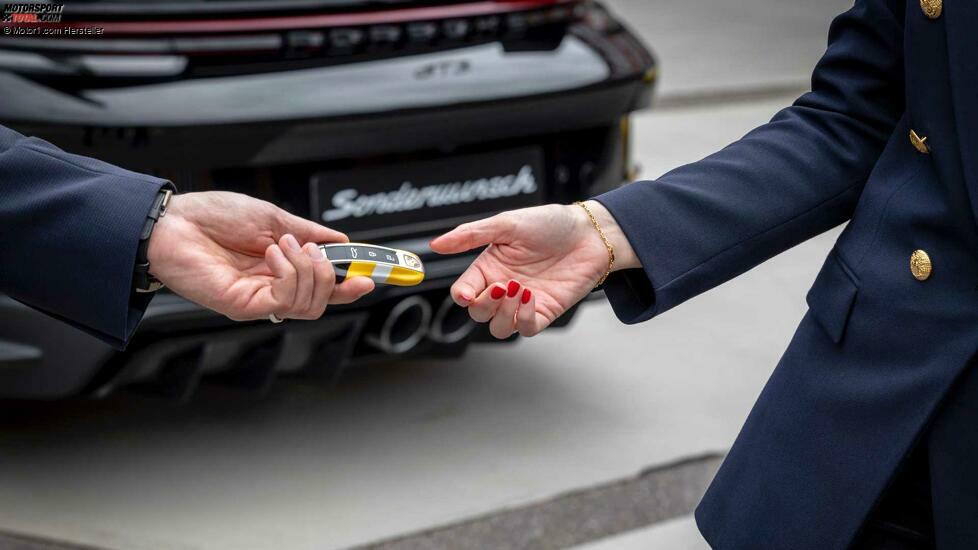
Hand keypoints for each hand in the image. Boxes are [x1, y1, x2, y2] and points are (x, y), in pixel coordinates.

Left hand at [147, 191, 374, 320]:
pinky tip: (273, 254)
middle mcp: (272, 289)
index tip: (373, 272)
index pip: (324, 286)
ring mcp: (259, 300)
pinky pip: (285, 300)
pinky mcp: (244, 306)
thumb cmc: (212, 217)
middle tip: (315, 250)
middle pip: (323, 301)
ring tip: (284, 245)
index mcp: (281, 270)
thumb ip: (309, 233)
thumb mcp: (273, 218)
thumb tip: (342, 241)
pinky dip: (288, 274)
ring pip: (310, 304)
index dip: (352, 283)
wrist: (173, 222)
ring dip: (308, 270)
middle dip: (332, 275)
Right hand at [430, 201, 638, 338]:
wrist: (590, 233)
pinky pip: (525, 328)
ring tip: (517, 289)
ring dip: (503, 313)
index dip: (461, 295)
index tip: (466, 293)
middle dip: (484, 305)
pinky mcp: (544, 311)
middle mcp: (502, 287)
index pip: (463, 291)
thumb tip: (435, 244)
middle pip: (477, 314)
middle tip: (501, 286)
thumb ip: (470, 235)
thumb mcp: (507, 223)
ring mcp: (523, 302)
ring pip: (499, 327)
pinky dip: (522, 318)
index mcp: (488, 267)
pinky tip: (530, 296)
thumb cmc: (550, 223)